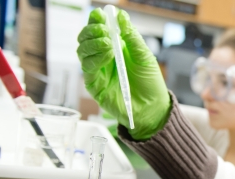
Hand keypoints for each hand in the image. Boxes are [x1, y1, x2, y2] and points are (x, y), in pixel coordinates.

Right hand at [77, 8, 169, 139]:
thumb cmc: (149, 83)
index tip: (101, 14)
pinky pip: (88, 68)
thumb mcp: (144, 56)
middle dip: (92, 30)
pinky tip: (108, 55)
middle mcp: (102, 57)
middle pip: (86, 39)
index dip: (96, 20)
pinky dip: (96, 58)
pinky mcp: (94, 85)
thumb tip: (121, 16)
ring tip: (108, 43)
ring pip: (82, 51)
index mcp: (114, 47)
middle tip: (105, 30)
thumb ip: (132, 37)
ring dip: (93, 43)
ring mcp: (97, 71)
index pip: (98, 30)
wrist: (153, 108)